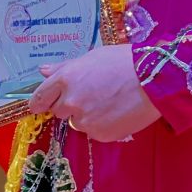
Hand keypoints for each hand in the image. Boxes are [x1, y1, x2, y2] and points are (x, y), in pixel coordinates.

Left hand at [28, 43, 160, 142]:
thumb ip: (65, 67)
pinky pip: (93, 131)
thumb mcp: (92, 57)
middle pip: (58, 110)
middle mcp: (71, 101)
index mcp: (67, 78)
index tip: (39, 103)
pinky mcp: (99, 135)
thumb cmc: (123, 61)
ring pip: (76, 122)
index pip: (40, 96)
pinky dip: (100, 124)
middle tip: (90, 93)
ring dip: (85, 115)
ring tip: (107, 101)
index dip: (39, 100)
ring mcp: (84, 121)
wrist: (152, 80)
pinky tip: (115, 111)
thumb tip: (43, 71)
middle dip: (68, 104)